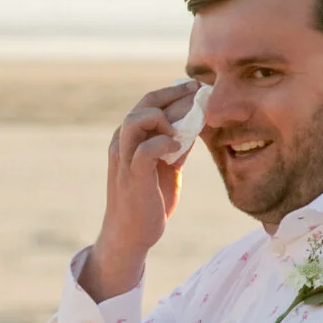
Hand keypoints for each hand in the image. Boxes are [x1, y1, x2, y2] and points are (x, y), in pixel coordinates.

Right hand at [84, 82, 199, 302]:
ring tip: (181, 132)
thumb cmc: (148, 202)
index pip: (149, 102)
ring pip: (138, 119)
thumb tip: (195, 127)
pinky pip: (146, 149)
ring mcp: (125, 159)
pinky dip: (165, 143)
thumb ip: (174, 147)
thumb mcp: (166, 168)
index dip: (174, 92)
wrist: (130, 235)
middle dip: (175, 96)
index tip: (197, 88)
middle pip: (145, 104)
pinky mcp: (133, 176)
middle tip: (199, 95)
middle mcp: (122, 143)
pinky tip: (177, 149)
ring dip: (165, 119)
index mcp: (129, 139)